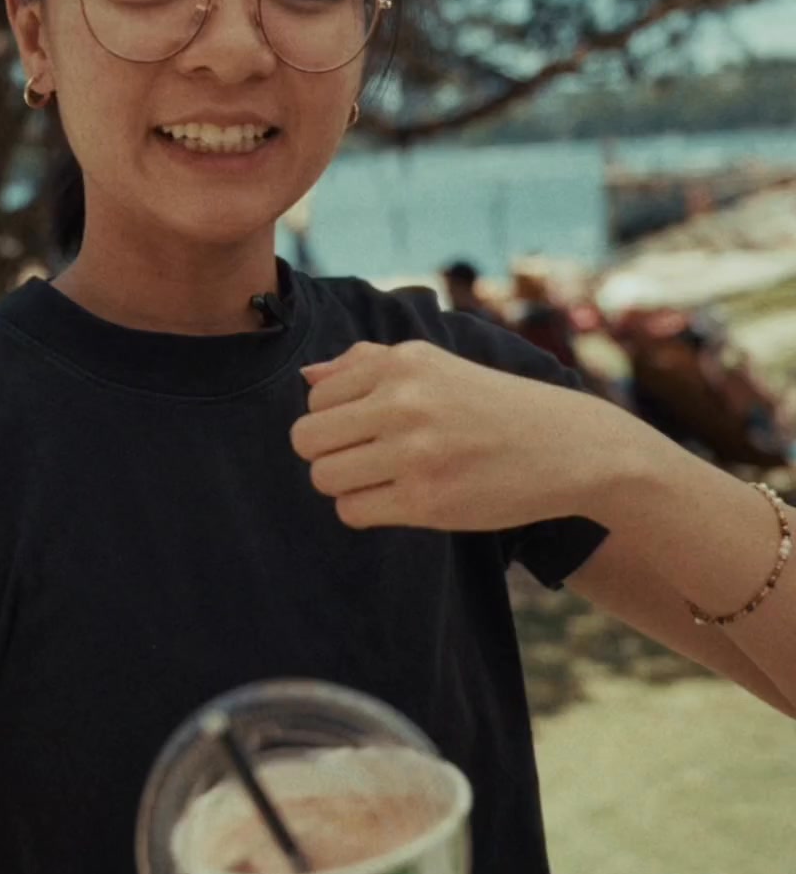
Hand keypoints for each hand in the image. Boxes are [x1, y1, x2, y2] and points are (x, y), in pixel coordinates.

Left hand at [290, 340, 617, 530]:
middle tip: (366, 457)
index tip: (367, 427)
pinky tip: (399, 497)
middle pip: (306, 439)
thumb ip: (367, 362)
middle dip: (327, 453)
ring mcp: (415, 453)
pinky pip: (352, 511)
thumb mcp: (433, 364)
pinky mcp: (427, 501)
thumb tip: (308, 378)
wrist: (566, 446)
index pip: (315, 398)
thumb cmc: (490, 405)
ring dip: (344, 484)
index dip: (333, 419)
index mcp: (400, 363)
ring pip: (323, 478)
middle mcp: (403, 402)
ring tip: (382, 478)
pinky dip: (366, 509)